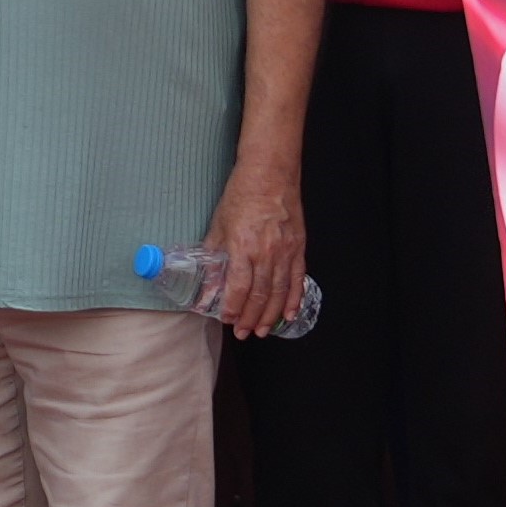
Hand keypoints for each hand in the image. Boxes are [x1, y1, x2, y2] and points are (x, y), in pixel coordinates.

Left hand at [198, 161, 307, 342]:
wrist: (270, 174)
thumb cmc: (242, 195)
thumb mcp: (219, 225)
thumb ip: (213, 256)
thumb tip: (206, 282)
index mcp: (243, 246)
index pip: (238, 287)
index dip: (232, 307)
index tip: (226, 319)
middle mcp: (266, 252)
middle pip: (259, 295)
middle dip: (249, 318)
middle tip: (242, 332)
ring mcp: (285, 251)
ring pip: (278, 292)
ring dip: (269, 315)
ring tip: (261, 330)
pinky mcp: (298, 247)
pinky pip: (297, 279)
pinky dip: (293, 299)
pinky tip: (288, 315)